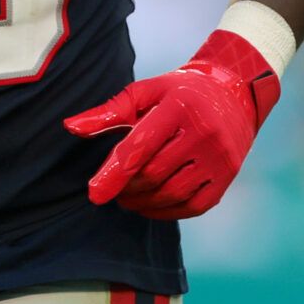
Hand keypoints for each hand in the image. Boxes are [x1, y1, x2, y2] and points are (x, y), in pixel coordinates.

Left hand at [63, 30, 281, 219]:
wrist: (233, 94)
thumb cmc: (181, 92)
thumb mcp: (146, 91)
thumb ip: (109, 111)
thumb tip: (71, 127)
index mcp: (179, 107)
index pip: (141, 146)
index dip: (114, 173)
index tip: (95, 193)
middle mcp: (203, 133)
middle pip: (154, 173)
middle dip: (127, 187)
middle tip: (112, 188)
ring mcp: (219, 158)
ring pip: (172, 193)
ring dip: (143, 202)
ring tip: (128, 197)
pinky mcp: (226, 178)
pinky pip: (192, 206)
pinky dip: (166, 212)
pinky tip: (151, 205)